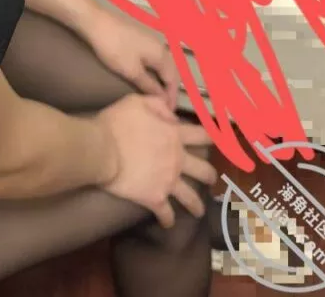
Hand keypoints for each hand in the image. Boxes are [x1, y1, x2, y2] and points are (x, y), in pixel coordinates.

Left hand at [81, 5, 179, 108]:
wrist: (97, 22)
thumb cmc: (115, 48)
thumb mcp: (131, 71)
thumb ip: (148, 85)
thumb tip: (162, 98)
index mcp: (162, 55)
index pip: (173, 80)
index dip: (171, 97)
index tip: (167, 112)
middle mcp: (161, 46)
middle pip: (172, 71)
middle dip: (170, 89)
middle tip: (164, 106)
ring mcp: (151, 41)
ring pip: (164, 64)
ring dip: (163, 80)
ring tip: (157, 95)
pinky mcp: (141, 39)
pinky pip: (156, 59)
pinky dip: (156, 71)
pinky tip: (148, 77)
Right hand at [96, 95, 215, 227]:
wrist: (103, 149)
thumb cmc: (117, 123)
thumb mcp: (137, 101)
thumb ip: (159, 104)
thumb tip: (172, 114)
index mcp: (174, 135)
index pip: (202, 135)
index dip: (214, 136)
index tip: (221, 140)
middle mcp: (177, 160)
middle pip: (204, 170)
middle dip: (210, 175)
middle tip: (210, 178)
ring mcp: (168, 181)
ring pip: (191, 198)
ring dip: (196, 205)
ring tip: (199, 211)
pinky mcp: (155, 198)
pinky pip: (166, 214)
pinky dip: (168, 219)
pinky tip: (167, 223)